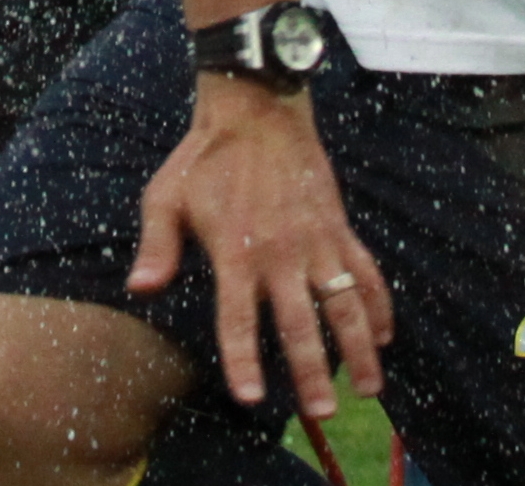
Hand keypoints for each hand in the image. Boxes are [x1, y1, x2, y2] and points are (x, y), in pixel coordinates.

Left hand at [134, 76, 390, 420]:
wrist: (256, 109)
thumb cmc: (204, 158)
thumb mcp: (166, 197)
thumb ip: (157, 247)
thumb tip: (140, 290)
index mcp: (235, 252)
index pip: (238, 320)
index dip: (244, 360)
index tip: (251, 398)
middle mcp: (280, 253)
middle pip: (300, 325)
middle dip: (313, 373)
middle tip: (322, 414)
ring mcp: (316, 242)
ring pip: (345, 305)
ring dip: (358, 350)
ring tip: (369, 390)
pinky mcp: (338, 227)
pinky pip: (366, 272)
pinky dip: (379, 305)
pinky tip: (384, 336)